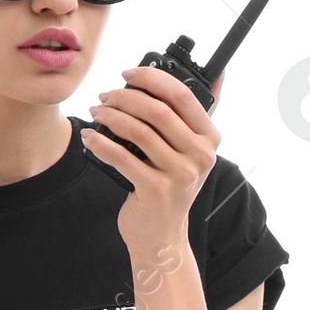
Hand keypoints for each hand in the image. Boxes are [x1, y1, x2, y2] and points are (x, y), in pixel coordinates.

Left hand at [79, 64, 224, 248]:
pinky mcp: (155, 191)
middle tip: (105, 96)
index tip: (128, 74)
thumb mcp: (191, 152)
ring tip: (96, 112)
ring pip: (138, 131)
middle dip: (124, 97)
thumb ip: (197, 117)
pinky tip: (90, 137)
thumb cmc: (171, 188)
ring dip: (110, 117)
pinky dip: (101, 143)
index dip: (152, 78)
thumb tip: (219, 74)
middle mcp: (199, 156)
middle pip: (157, 111)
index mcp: (209, 139)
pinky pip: (121, 157)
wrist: (162, 235)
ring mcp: (178, 175)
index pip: (182, 95)